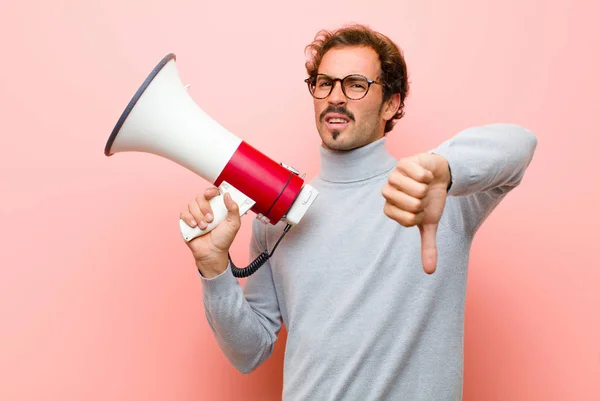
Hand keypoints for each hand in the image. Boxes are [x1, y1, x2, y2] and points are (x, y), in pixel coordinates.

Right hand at [180, 187, 241, 277]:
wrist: (212, 252)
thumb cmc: (224, 239)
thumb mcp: (234, 224)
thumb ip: (233, 209)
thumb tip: (227, 194)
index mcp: (217, 207)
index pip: (212, 193)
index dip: (210, 191)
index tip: (210, 194)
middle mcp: (205, 208)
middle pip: (200, 197)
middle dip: (205, 207)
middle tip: (211, 219)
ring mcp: (195, 215)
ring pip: (191, 204)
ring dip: (198, 216)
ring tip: (204, 227)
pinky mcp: (187, 222)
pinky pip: (183, 213)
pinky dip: (188, 218)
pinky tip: (194, 226)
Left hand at [382, 153, 450, 273]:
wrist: (438, 176)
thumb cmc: (431, 200)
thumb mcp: (430, 223)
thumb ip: (427, 246)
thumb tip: (430, 271)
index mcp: (390, 208)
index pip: (407, 220)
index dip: (420, 216)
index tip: (420, 210)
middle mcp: (387, 192)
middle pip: (412, 205)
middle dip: (425, 202)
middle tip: (423, 196)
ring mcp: (394, 176)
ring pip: (416, 190)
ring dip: (427, 189)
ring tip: (424, 185)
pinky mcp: (404, 162)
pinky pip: (420, 175)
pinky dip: (429, 176)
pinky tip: (426, 174)